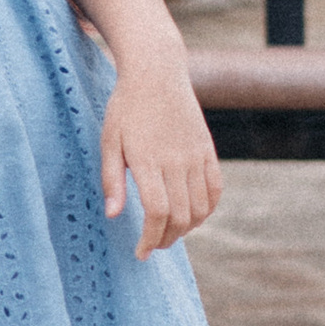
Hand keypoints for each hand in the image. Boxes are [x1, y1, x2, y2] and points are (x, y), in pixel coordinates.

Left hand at [99, 48, 221, 253]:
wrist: (157, 73)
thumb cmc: (126, 108)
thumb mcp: (109, 141)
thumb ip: (111, 180)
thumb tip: (113, 216)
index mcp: (148, 160)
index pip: (157, 212)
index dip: (151, 238)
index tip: (140, 252)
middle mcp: (176, 160)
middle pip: (180, 215)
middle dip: (166, 238)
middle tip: (152, 246)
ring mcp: (196, 156)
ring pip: (201, 207)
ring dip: (187, 228)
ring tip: (169, 233)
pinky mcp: (208, 151)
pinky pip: (215, 189)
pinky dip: (207, 209)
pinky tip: (192, 216)